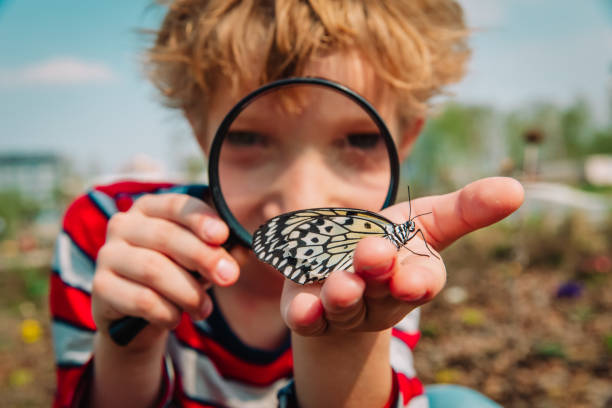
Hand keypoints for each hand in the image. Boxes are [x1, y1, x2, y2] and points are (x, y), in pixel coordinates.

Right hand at [91, 193, 239, 349]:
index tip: (222, 236)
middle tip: (229, 278)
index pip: (177, 205)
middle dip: (203, 258)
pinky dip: (166, 312)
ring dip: (187, 292)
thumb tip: (239, 256)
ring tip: (204, 309)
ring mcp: (108, 254)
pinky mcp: (100, 286)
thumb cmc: (176, 276)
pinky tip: (175, 318)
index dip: (200, 219)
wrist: (138, 316)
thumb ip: (216, 252)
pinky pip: (140, 299)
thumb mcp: (198, 260)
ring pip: (154, 269)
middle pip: (167, 237)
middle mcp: (123, 224)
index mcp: (150, 208)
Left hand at [281, 177, 524, 335]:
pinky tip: (301, 307)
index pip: (422, 281)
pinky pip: (306, 317)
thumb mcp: (428, 220)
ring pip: (345, 306)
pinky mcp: (309, 309)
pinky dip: (304, 313)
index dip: (418, 281)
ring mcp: (344, 307)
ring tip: (341, 284)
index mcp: (411, 275)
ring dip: (343, 295)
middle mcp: (380, 297)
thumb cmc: (392, 240)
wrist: (342, 266)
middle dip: (378, 274)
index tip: (413, 279)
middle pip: (381, 290)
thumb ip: (466, 208)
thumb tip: (517, 189)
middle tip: (373, 255)